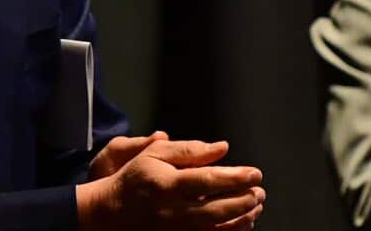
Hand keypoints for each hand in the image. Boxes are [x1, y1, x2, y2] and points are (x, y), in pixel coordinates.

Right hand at [76, 139, 265, 230]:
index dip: (236, 177)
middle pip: (218, 209)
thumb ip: (190, 151)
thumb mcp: (156, 154)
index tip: (255, 173)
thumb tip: (222, 148)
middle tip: (260, 191)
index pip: (210, 181)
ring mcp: (176, 229)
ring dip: (242, 219)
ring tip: (256, 206)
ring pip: (217, 229)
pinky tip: (242, 224)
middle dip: (245, 200)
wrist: (110, 212)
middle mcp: (174, 210)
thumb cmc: (135, 178)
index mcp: (168, 184)